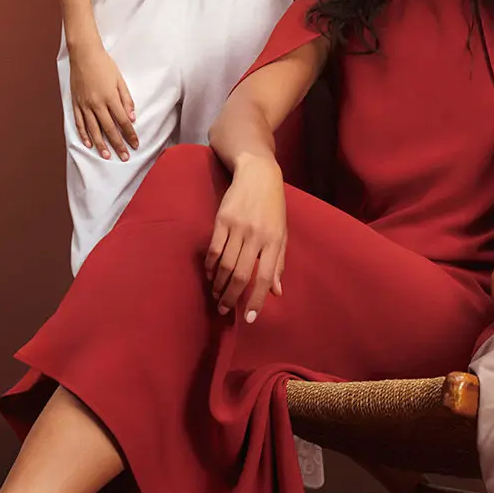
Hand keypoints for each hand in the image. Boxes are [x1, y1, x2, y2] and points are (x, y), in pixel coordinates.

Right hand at [69, 45, 138, 160]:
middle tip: (124, 157)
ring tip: (107, 156)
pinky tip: (88, 144)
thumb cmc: (104, 64)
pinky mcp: (76, 103)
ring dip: (101, 144)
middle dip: (118, 144)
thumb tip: (132, 117)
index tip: (135, 144)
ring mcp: (85, 105)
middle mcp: (97, 104)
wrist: (83, 54)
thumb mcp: (120, 80)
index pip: (123, 121)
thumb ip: (126, 99)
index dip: (130, 134)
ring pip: (93, 129)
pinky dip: (84, 134)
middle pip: (109, 129)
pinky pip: (79, 122)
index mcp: (110, 98)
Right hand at [205, 156, 286, 321]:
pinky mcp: (222, 220)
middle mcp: (257, 236)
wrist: (258, 174)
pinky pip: (214, 250)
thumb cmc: (273, 207)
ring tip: (216, 295)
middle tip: (224, 309)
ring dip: (219, 284)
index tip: (248, 318)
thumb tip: (277, 292)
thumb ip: (278, 263)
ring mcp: (238, 228)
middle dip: (231, 297)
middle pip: (241, 275)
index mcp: (275, 241)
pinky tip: (210, 275)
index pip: (266, 278)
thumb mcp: (282, 233)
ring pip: (225, 265)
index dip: (256, 300)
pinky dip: (210, 266)